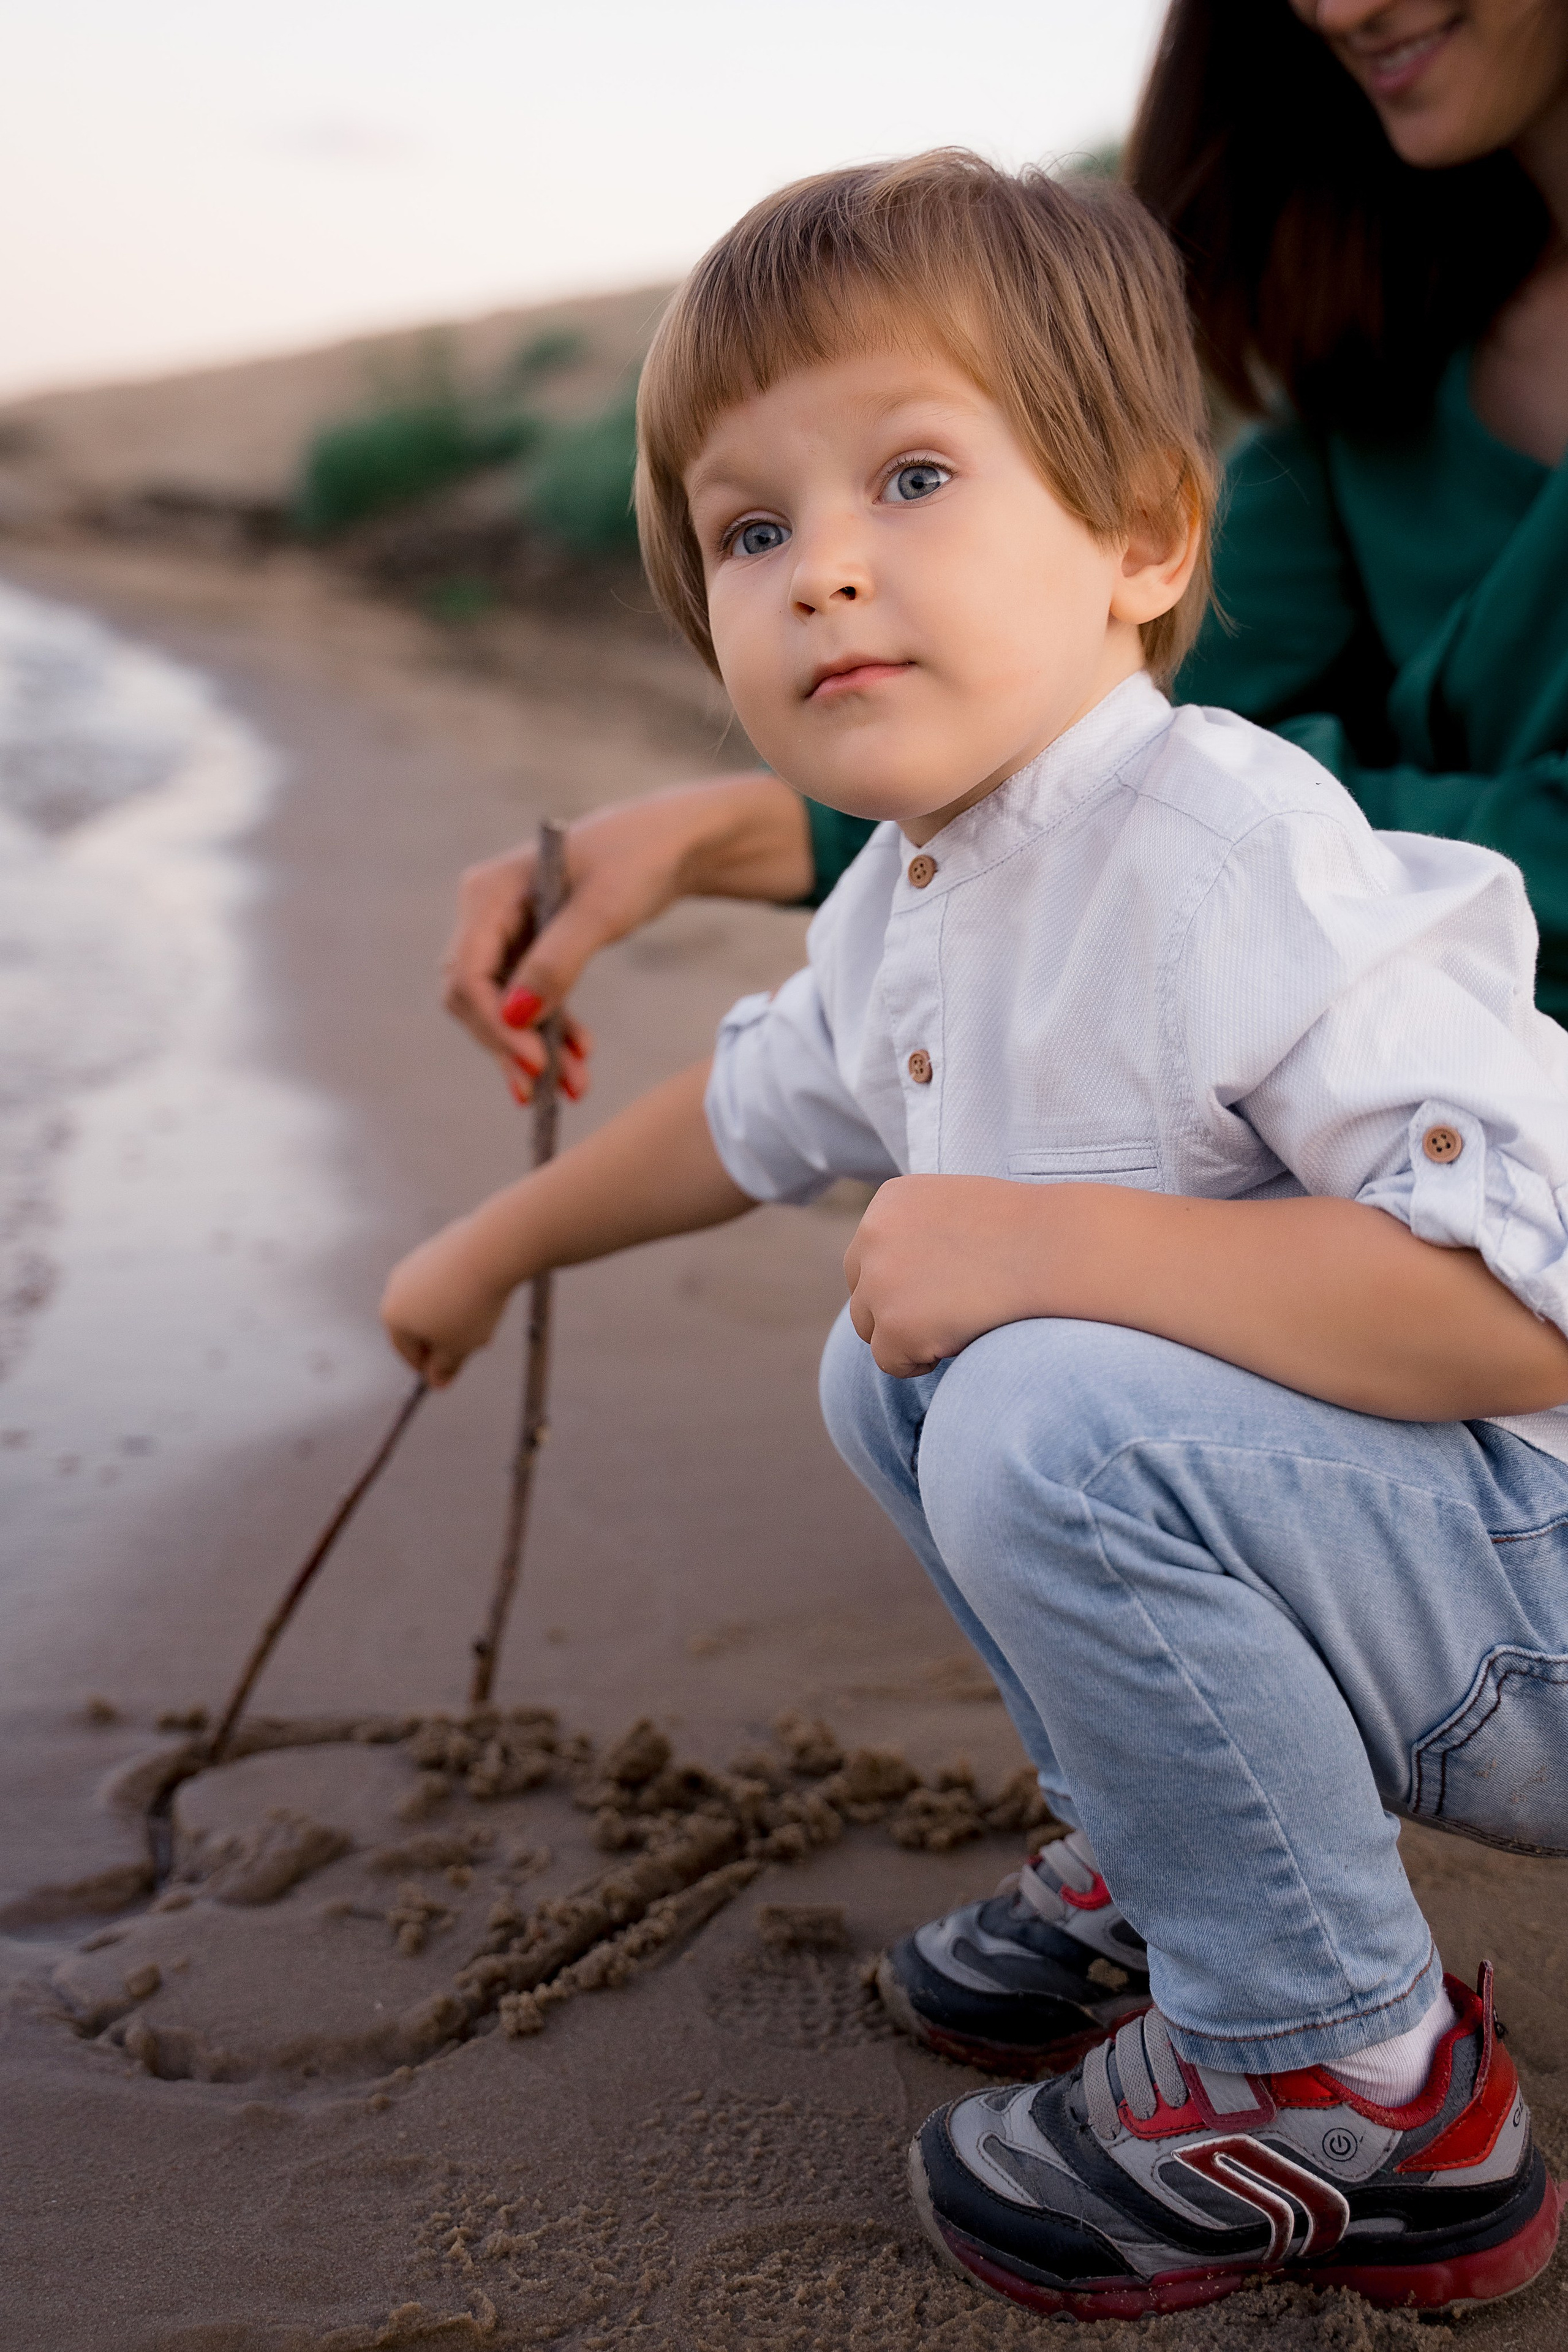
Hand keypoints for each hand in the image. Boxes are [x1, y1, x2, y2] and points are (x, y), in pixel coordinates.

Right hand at [380, 1220, 512, 1387]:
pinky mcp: (436, 1247)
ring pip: (434, 1301)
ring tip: (483, 1321)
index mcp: (393, 1316)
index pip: (407, 1352)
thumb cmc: (469, 1306)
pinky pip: (446, 1280)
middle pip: (418, 1325)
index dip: (429, 1368)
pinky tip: (484, 1296)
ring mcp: (414, 1264)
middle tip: (472, 1347)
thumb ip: (445, 1368)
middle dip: (444, 1340)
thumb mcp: (458, 1347)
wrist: (488, 1251)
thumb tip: (437, 1382)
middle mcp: (396, 1288)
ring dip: (454, 1316)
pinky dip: (460, 1292)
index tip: (449, 1374)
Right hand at [439, 775, 812, 1103]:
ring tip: (575, 1086)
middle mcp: (487, 911)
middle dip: (511, 1045)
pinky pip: (529, 999)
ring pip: (502, 1005)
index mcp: (489, 891)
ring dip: (533, 1047)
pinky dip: (551, 1031)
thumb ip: (557, 962)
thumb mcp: (603, 910)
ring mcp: (508, 930)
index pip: (468, 973)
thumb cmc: (641, 858)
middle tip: (549, 1088)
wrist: (677, 842)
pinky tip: (579, 1057)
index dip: (496, 1025)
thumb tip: (514, 1017)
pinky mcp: (534, 946)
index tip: (536, 1065)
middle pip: (475, 996)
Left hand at [844, 1174, 1064, 1376]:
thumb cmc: (1023, 1232)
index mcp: (887, 1202)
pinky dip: (918, 1361)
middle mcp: (871, 1235)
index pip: (870, 1256)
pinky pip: (889, 1361)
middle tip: (951, 1311)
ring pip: (871, 1329)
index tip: (944, 1286)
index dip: (905, 1280)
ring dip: (908, 1335)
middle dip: (898, 1309)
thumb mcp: (956, 1211)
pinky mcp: (893, 1325)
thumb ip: (918, 1234)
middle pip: (863, 1292)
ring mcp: (878, 1281)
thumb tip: (900, 1278)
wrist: (1055, 1250)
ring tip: (959, 1324)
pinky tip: (958, 1341)